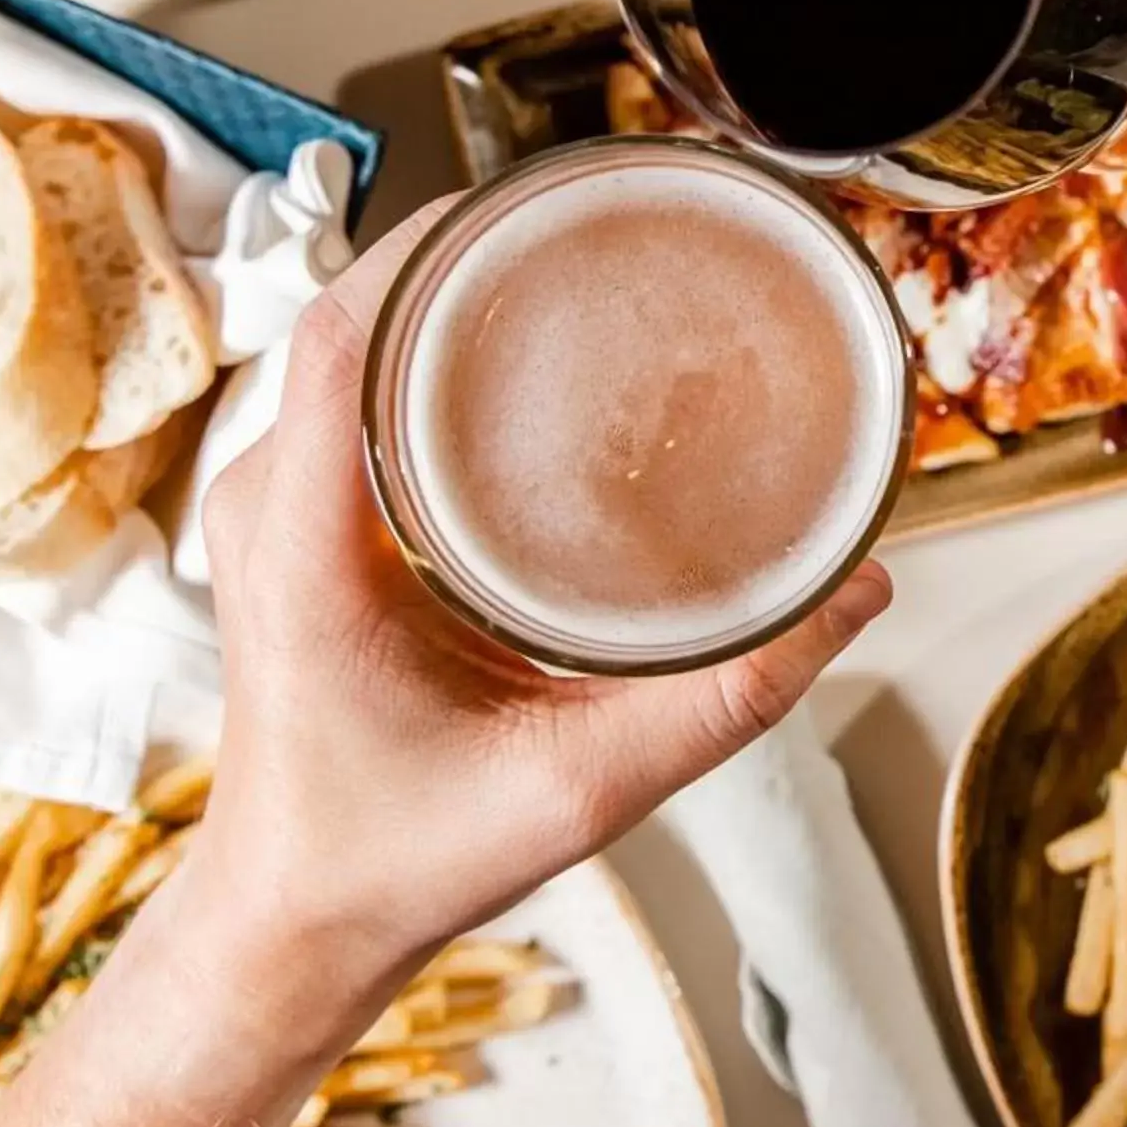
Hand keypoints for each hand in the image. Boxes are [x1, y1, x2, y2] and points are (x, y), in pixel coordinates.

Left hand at [193, 200, 894, 980]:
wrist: (297, 923)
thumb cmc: (405, 858)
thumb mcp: (584, 788)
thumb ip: (727, 697)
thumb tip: (855, 592)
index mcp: (312, 550)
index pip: (342, 331)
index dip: (430, 241)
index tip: (538, 202)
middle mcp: (272, 507)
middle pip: (349, 311)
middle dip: (463, 249)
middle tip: (587, 225)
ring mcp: (271, 511)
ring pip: (345, 345)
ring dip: (439, 295)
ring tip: (560, 268)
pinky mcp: (293, 525)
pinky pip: (345, 392)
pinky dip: (419, 349)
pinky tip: (508, 351)